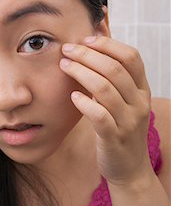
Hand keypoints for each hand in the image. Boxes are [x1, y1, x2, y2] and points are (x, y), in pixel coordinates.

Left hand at [59, 35, 153, 185]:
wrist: (129, 168)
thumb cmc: (120, 127)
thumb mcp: (124, 100)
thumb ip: (113, 74)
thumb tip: (99, 37)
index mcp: (142, 89)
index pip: (131, 57)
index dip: (108, 44)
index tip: (85, 39)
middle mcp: (139, 103)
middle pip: (115, 69)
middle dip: (88, 55)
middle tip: (67, 49)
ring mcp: (128, 121)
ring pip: (105, 89)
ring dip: (81, 73)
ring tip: (64, 65)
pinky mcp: (114, 137)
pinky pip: (99, 116)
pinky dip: (84, 103)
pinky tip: (72, 96)